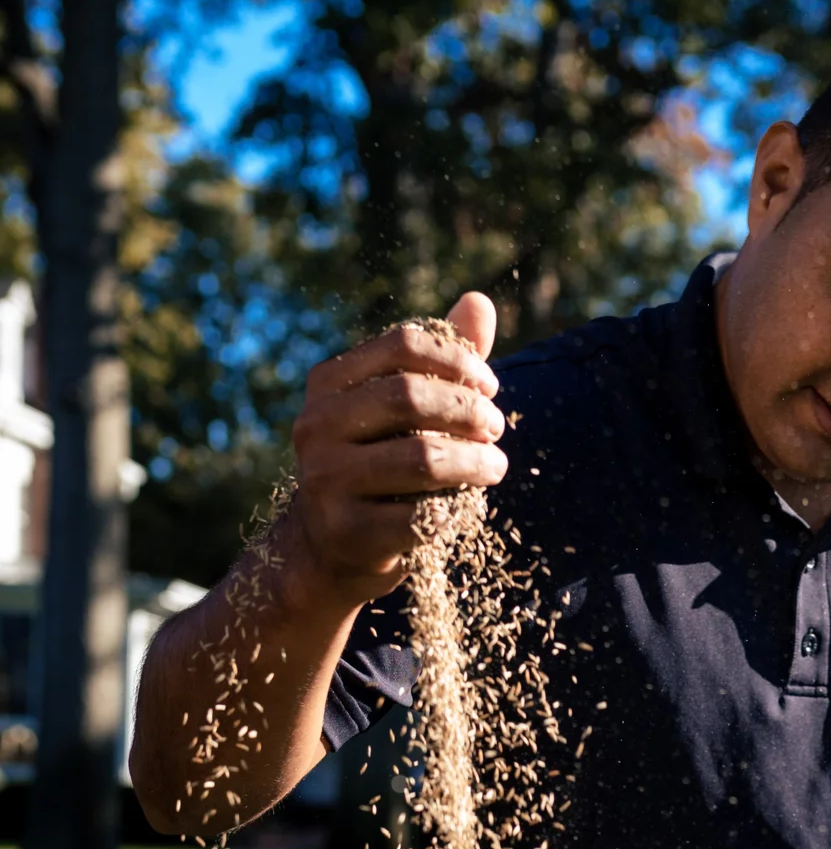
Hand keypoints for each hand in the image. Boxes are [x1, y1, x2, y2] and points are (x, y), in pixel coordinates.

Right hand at [285, 292, 505, 610]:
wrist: (330, 546)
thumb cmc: (379, 464)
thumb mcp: (405, 410)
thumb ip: (441, 360)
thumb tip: (479, 301)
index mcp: (328, 383)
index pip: (402, 346)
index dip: (458, 361)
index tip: (489, 387)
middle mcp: (316, 425)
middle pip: (411, 396)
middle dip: (468, 410)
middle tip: (496, 428)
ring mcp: (325, 480)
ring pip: (422, 458)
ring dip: (475, 461)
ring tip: (496, 466)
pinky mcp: (346, 532)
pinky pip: (421, 515)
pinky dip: (454, 509)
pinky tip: (465, 505)